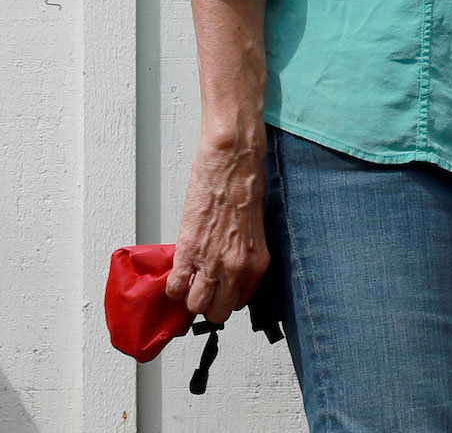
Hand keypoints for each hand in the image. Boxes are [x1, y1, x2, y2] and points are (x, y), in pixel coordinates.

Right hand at [167, 125, 268, 324]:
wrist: (232, 162)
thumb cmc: (246, 185)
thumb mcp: (253, 229)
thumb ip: (243, 255)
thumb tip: (229, 269)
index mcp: (257, 262)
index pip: (240, 301)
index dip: (227, 296)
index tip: (219, 290)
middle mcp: (236, 268)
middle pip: (218, 311)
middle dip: (209, 302)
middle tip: (203, 287)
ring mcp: (211, 263)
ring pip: (195, 305)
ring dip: (190, 297)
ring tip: (189, 281)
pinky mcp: (188, 252)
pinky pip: (175, 287)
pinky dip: (173, 286)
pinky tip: (177, 273)